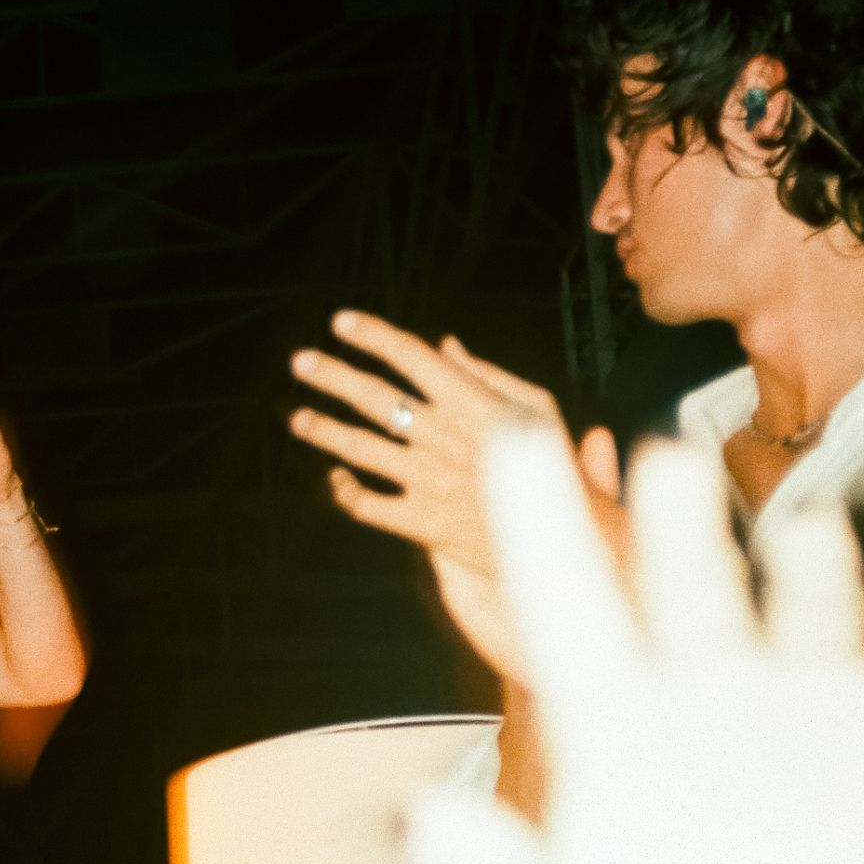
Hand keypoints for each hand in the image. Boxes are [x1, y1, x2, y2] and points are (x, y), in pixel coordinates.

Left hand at [289, 311, 623, 677]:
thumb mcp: (534, 406)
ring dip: (325, 430)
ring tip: (298, 418)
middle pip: (374, 397)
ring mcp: (427, 480)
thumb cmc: (553, 466)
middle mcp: (442, 436)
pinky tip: (335, 477)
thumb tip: (442, 346)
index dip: (372, 335)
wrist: (565, 540)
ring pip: (360, 449)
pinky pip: (368, 505)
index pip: (410, 356)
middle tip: (301, 361)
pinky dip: (345, 491)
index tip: (340, 322)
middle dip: (332, 376)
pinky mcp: (420, 521)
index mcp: (471, 401)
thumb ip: (485, 373)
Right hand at [407, 432, 863, 863]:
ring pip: (813, 587)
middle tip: (674, 450)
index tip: (522, 434)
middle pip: (691, 573)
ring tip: (810, 515)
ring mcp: (819, 696)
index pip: (562, 600)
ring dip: (810, 543)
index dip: (538, 513)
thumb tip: (420, 818)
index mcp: (621, 734)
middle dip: (679, 505)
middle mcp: (716, 690)